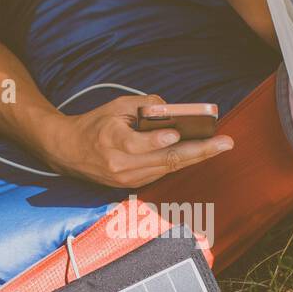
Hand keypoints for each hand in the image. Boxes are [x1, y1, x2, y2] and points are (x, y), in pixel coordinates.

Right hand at [42, 94, 233, 187]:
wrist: (68, 152)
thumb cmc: (93, 125)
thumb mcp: (115, 107)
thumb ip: (145, 106)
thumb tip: (174, 110)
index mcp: (111, 142)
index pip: (137, 144)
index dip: (158, 141)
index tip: (177, 133)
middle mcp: (120, 166)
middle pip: (164, 159)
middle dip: (198, 151)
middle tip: (224, 143)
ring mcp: (127, 179)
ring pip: (168, 168)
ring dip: (197, 157)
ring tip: (220, 146)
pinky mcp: (132, 185)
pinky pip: (163, 172)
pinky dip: (182, 161)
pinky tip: (202, 152)